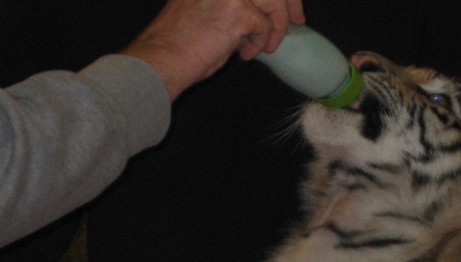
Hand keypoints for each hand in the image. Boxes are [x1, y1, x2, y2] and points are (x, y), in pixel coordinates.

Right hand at [123, 0, 304, 99]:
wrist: (162, 57)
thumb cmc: (179, 40)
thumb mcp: (205, 6)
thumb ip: (231, 2)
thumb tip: (258, 10)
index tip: (290, 6)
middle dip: (289, 2)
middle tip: (298, 20)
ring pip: (273, 0)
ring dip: (275, 25)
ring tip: (267, 45)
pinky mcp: (238, 11)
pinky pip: (264, 26)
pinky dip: (260, 42)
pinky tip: (246, 53)